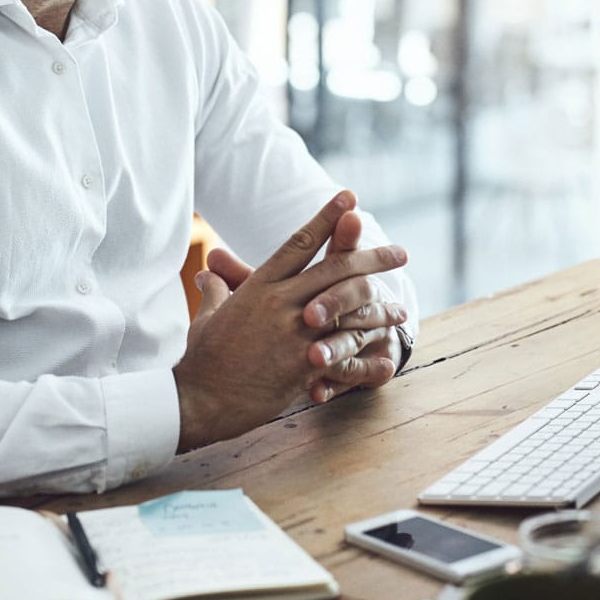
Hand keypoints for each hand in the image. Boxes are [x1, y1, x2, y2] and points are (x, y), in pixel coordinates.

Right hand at [206, 204, 410, 405]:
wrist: (198, 401)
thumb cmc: (201, 358)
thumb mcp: (207, 315)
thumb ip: (217, 288)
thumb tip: (209, 270)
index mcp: (260, 286)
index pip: (300, 242)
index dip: (327, 217)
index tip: (350, 198)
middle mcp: (282, 303)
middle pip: (336, 269)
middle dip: (373, 258)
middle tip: (401, 252)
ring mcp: (296, 334)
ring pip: (350, 310)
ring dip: (379, 309)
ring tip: (401, 310)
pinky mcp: (304, 367)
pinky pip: (346, 357)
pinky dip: (369, 360)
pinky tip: (388, 360)